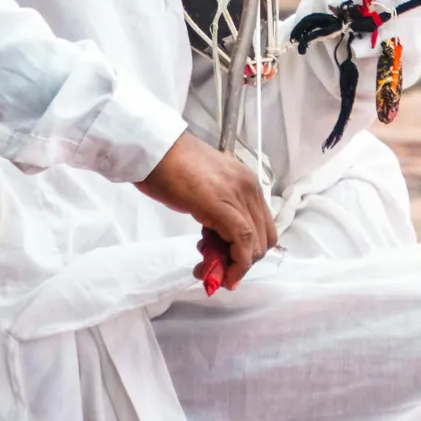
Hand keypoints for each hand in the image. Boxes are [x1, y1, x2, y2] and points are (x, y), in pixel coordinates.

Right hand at [136, 130, 276, 291]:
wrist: (156, 150)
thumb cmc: (172, 167)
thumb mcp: (206, 190)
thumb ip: (218, 211)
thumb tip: (216, 240)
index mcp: (247, 183)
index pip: (263, 226)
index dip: (248, 251)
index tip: (226, 262)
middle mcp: (250, 189)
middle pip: (264, 239)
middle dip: (242, 263)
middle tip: (216, 269)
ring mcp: (239, 197)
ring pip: (255, 246)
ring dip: (234, 268)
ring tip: (206, 270)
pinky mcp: (224, 208)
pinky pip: (242, 245)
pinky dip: (233, 265)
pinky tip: (211, 270)